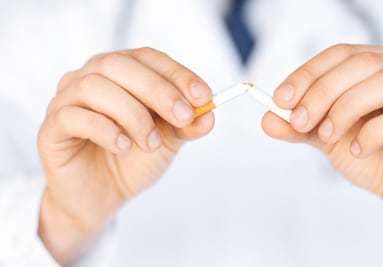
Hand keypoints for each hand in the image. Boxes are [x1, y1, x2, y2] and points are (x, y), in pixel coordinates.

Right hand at [37, 47, 213, 263]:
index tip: (204, 97)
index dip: (177, 74)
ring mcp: (67, 100)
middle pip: (120, 65)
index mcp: (121, 74)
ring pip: (96, 87)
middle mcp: (90, 78)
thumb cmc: (133, 159)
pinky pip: (73, 116)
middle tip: (183, 117)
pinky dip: (106, 130)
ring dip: (133, 114)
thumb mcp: (168, 140)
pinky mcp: (52, 128)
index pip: (148, 58)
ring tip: (150, 142)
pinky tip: (124, 147)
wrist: (102, 196)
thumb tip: (209, 114)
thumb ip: (187, 125)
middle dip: (158, 91)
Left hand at [262, 44, 382, 247]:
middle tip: (299, 120)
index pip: (340, 54)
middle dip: (322, 91)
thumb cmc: (372, 154)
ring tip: (327, 136)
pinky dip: (373, 133)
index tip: (281, 99)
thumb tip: (267, 118)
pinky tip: (359, 150)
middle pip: (361, 63)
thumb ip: (300, 127)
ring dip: (347, 108)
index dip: (308, 73)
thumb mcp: (327, 138)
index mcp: (379, 65)